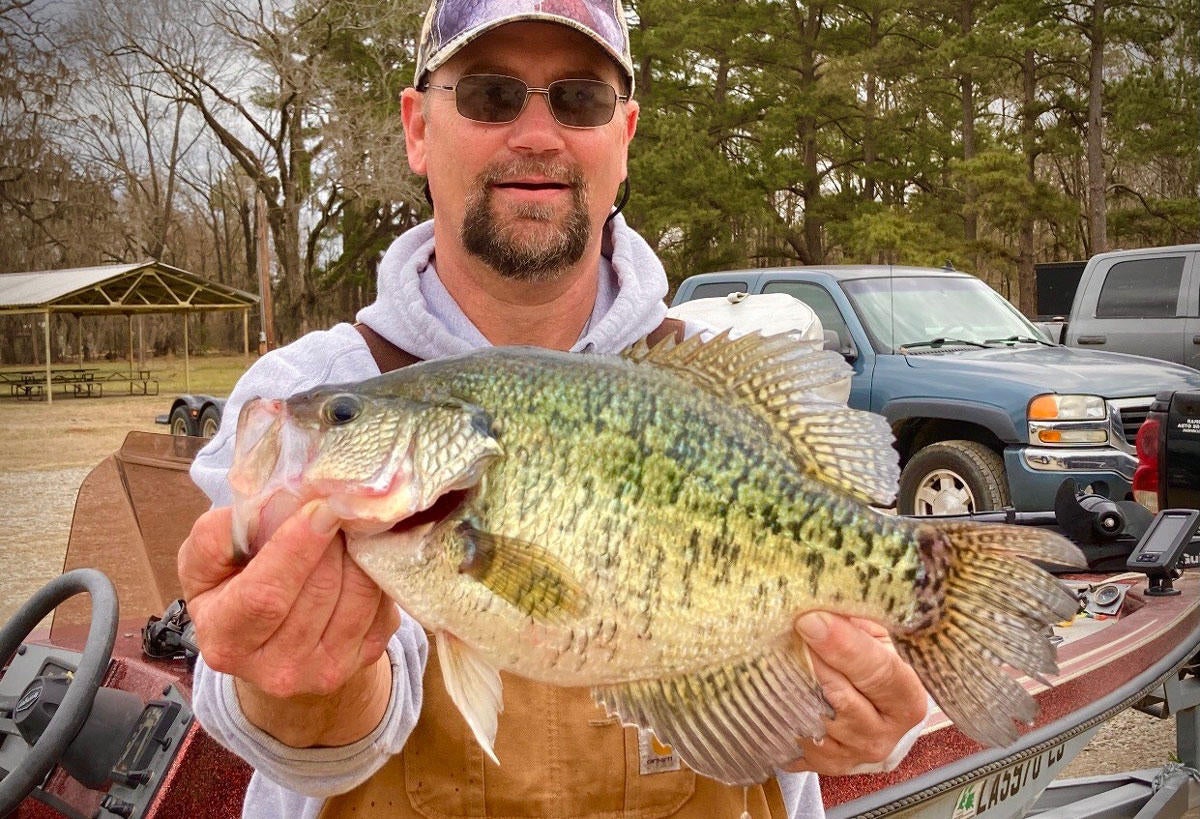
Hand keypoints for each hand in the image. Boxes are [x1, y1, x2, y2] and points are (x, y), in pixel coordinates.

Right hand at [177, 502, 400, 746]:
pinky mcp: (366, 657)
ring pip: (359, 592)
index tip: (318, 507)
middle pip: (320, 588)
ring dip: (357, 548)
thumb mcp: (204, 564)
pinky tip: (358, 552)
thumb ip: (218, 535)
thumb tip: (271, 506)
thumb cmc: (231, 589)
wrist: (271, 641)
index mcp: (226, 641)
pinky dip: (374, 566)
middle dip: (332, 538)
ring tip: (344, 526)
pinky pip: (382, 599)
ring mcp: (325, 669)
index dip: (296, 547)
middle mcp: (277, 669)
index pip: (266, 595)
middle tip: (334, 504)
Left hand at [783, 612, 927, 775]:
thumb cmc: (877, 670)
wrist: (877, 720)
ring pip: (811, 719)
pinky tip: (767, 688)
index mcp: (906, 700)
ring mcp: (852, 756)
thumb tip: (823, 603)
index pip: (877, 671)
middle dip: (807, 661)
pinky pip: (792, 739)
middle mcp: (883, 736)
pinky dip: (777, 712)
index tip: (808, 620)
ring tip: (769, 654)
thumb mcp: (879, 641)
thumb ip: (857, 624)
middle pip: (839, 697)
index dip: (842, 645)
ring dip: (786, 686)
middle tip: (782, 630)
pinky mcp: (821, 767)